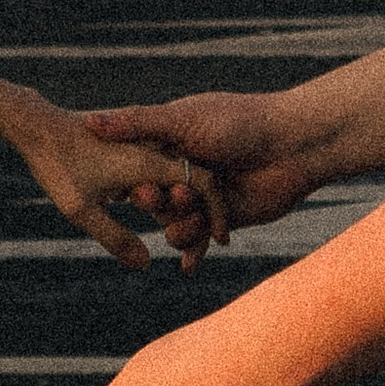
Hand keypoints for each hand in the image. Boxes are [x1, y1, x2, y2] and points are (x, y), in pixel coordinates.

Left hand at [0, 92, 222, 269]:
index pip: (202, 183)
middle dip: (200, 215)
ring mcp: (138, 148)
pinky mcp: (124, 149)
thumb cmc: (56, 166)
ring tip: (173, 233)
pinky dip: (157, 189)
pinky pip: (152, 170)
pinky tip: (143, 205)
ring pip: (172, 176)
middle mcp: (150, 151)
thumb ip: (115, 237)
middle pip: (191, 182)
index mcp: (150, 161)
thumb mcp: (82, 210)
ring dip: (178, 204)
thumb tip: (146, 264)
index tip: (219, 240)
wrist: (35, 126)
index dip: (216, 212)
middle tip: (198, 250)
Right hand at [85, 91, 329, 266]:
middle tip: (158, 198)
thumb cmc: (239, 122)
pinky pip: (199, 239)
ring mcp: (204, 196)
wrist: (294, 145)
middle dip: (155, 203)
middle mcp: (183, 169)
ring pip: (174, 224)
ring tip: (194, 216)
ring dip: (180, 226)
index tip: (133, 186)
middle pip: (153, 200)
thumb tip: (90, 121)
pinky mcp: (224, 218)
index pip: (134, 168)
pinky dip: (195, 252)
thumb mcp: (182, 120)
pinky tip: (190, 266)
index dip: (131, 182)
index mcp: (169, 142)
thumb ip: (137, 124)